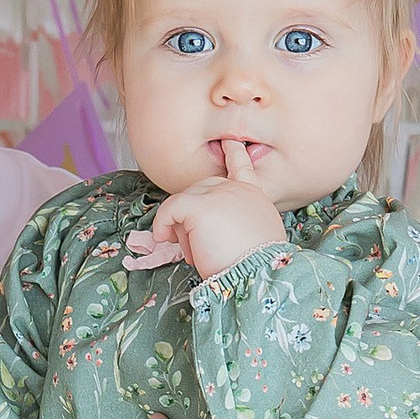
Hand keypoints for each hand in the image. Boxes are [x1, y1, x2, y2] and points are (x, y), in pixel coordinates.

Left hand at [125, 139, 288, 280]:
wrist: (256, 277)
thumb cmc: (254, 267)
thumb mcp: (254, 238)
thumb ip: (237, 224)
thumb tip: (210, 230)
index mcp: (254, 197)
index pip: (242, 167)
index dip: (234, 154)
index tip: (229, 142)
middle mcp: (237, 189)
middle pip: (201, 190)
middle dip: (193, 217)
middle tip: (198, 245)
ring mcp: (219, 193)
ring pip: (185, 203)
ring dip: (184, 231)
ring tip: (199, 253)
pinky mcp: (200, 205)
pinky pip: (171, 208)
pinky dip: (162, 223)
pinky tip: (163, 237)